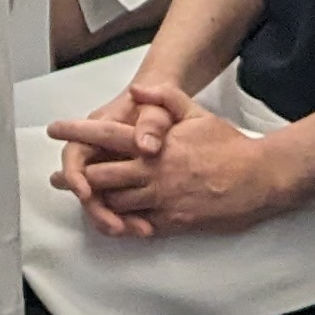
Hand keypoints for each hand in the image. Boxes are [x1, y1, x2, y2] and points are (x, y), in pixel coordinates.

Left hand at [45, 79, 287, 235]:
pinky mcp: (174, 221)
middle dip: (77, 177)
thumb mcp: (196, 113)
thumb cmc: (228, 145)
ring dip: (97, 201)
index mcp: (155, 144)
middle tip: (58, 178)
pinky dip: (122, 223)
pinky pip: (138, 225)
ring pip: (115, 203)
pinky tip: (113, 220)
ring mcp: (162, 199)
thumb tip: (137, 88)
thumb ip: (164, 98)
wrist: (260, 178)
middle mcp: (153, 172)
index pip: (106, 135)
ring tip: (82, 198)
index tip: (55, 130)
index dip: (77, 132)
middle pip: (101, 176)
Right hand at [47, 71, 184, 236]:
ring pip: (102, 201)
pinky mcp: (124, 187)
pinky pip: (120, 207)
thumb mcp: (157, 108)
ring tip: (138, 232)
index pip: (75, 155)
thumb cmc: (157, 108)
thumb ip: (152, 123)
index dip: (74, 176)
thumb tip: (146, 147)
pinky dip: (130, 220)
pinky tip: (147, 229)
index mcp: (98, 132)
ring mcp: (111, 173)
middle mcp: (99, 155)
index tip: (85, 193)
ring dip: (114, 220)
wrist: (169, 112)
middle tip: (116, 227)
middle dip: (97, 210)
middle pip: (86, 188)